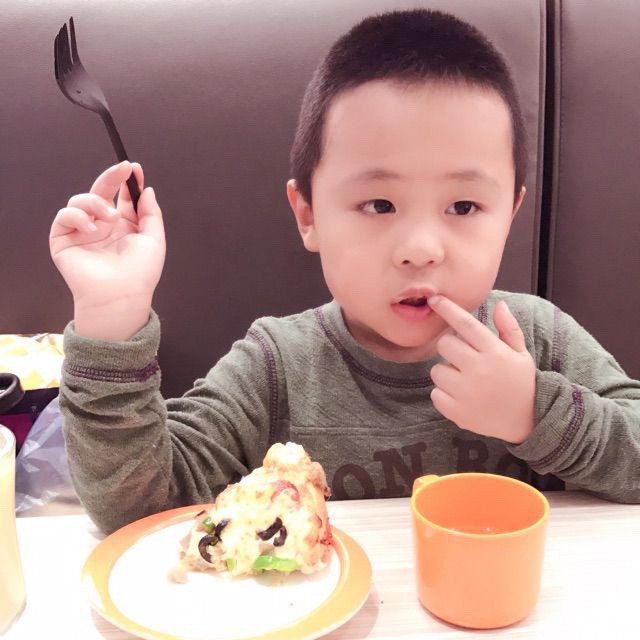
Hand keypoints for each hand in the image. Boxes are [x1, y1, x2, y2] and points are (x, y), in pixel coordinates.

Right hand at [49, 161, 165, 339]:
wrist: (121, 295)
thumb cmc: (140, 273)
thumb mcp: (154, 240)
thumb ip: (151, 213)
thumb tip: (147, 190)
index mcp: (124, 227)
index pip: (123, 197)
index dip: (127, 182)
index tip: (134, 169)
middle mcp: (103, 226)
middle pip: (101, 192)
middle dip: (112, 178)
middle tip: (123, 168)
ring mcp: (82, 232)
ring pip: (81, 200)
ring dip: (97, 202)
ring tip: (111, 218)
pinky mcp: (63, 239)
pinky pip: (65, 216)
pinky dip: (78, 217)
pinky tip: (92, 229)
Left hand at [428, 295, 534, 443]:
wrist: (528, 421)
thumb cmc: (521, 383)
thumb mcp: (521, 354)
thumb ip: (508, 329)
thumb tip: (499, 304)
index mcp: (495, 352)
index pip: (466, 324)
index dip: (448, 309)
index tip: (434, 299)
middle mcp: (479, 369)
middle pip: (444, 344)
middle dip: (450, 348)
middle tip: (463, 358)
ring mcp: (467, 392)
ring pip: (436, 370)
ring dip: (446, 373)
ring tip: (465, 381)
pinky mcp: (457, 411)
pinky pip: (435, 394)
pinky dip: (444, 395)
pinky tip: (461, 398)